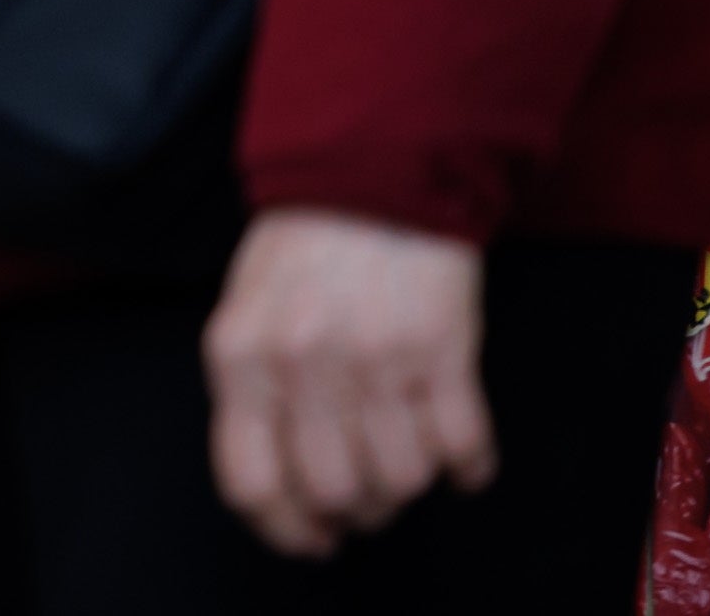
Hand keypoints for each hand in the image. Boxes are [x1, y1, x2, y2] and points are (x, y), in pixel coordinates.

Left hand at [205, 206, 493, 557]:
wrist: (373, 172)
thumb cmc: (304, 249)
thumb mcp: (246, 312)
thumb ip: (254, 394)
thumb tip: (283, 492)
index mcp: (242, 356)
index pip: (252, 483)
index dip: (286, 527)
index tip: (313, 537)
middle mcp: (305, 363)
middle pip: (335, 493)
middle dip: (356, 509)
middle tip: (367, 492)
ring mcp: (377, 358)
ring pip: (401, 480)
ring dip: (409, 483)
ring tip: (407, 452)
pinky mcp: (444, 351)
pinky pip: (463, 448)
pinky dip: (467, 465)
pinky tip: (457, 448)